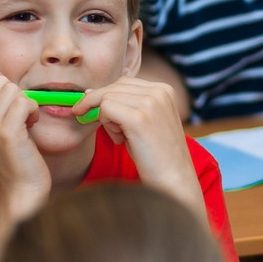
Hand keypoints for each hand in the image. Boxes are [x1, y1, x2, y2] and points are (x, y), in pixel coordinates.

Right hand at [0, 70, 48, 215]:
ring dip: (27, 102)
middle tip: (22, 115)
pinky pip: (24, 103)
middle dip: (17, 93)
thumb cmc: (18, 158)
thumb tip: (5, 81)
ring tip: (27, 122)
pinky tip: (32, 125)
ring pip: (13, 89)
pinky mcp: (7, 133)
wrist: (22, 191)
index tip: (9, 97)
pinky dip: (34, 110)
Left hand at [75, 77, 204, 216]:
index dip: (107, 98)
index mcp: (164, 89)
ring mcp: (150, 103)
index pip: (123, 82)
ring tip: (120, 137)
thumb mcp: (143, 121)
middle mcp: (159, 91)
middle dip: (101, 107)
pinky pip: (105, 108)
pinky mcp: (139, 118)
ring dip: (105, 118)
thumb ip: (124, 104)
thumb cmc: (155, 154)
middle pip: (113, 87)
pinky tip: (120, 140)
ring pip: (106, 97)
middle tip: (112, 132)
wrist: (173, 179)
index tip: (101, 116)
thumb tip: (89, 92)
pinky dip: (106, 124)